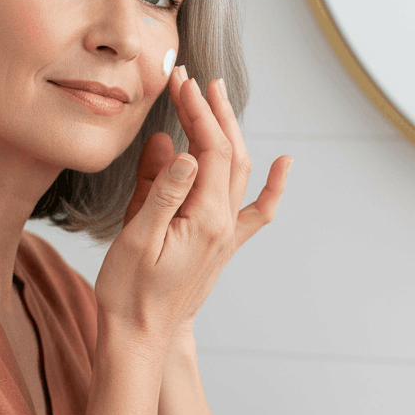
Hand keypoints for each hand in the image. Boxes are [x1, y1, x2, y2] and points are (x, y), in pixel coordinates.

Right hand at [95, 66, 290, 342]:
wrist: (143, 335)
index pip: (209, 150)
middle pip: (230, 154)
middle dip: (214, 112)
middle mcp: (224, 225)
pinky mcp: (222, 244)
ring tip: (216, 100)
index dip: (195, 111)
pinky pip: (256, 210)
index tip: (178, 81)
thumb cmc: (130, 291)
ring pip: (241, 172)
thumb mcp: (136, 237)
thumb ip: (160, 192)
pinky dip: (272, 186)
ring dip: (231, 133)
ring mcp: (227, 235)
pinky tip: (283, 165)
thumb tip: (182, 150)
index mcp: (204, 220)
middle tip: (195, 79)